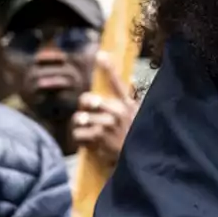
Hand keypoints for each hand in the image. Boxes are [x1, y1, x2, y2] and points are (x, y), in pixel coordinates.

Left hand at [72, 52, 136, 166]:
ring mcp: (107, 126)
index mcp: (127, 105)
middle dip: (83, 106)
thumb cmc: (138, 138)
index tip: (100, 55)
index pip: (117, 82)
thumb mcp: (139, 117)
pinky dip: (80, 140)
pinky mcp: (98, 140)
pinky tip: (89, 143)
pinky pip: (78, 134)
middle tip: (86, 113)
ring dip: (81, 126)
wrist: (139, 161)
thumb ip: (130, 101)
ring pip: (80, 118)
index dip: (109, 67)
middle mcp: (117, 112)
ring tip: (89, 131)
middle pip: (88, 100)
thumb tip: (130, 81)